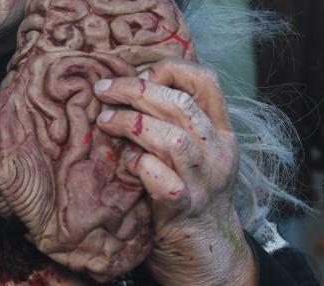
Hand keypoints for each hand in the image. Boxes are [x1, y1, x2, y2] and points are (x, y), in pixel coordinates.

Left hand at [93, 59, 254, 285]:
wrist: (208, 255)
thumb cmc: (189, 194)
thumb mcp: (193, 152)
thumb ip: (172, 121)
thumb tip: (129, 83)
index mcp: (220, 132)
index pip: (207, 80)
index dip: (169, 69)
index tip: (138, 75)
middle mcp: (218, 153)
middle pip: (181, 104)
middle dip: (135, 90)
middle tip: (103, 90)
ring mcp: (204, 182)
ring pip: (173, 138)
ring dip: (132, 124)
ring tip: (105, 121)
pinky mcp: (184, 209)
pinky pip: (161, 179)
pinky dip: (138, 164)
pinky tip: (125, 162)